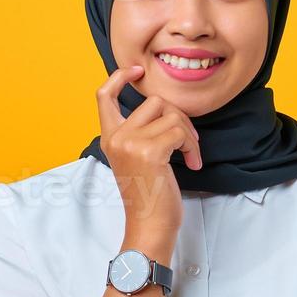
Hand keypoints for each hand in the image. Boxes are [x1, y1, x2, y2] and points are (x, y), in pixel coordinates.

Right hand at [96, 65, 199, 236]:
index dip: (119, 77)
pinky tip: (193, 163)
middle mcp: (116, 137)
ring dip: (188, 133)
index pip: (103, 95)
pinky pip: (179, 132)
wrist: (149, 226)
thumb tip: (163, 109)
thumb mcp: (136, 159)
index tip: (138, 71)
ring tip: (190, 154)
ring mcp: (131, 143)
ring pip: (170, 114)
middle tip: (187, 141)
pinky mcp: (149, 152)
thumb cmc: (149, 196)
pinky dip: (192, 146)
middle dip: (178, 117)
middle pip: (153, 102)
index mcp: (109, 138)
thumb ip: (139, 134)